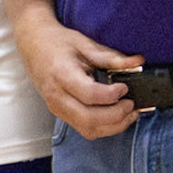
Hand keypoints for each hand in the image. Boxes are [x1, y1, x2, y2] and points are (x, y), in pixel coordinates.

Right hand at [12, 14, 143, 139]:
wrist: (33, 45)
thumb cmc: (58, 43)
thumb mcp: (85, 44)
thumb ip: (112, 57)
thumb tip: (138, 62)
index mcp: (61, 75)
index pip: (89, 94)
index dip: (111, 95)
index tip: (125, 88)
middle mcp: (56, 96)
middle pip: (88, 119)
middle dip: (116, 116)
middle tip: (131, 104)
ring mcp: (56, 108)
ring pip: (87, 129)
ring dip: (113, 126)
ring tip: (130, 113)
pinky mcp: (60, 114)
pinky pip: (84, 129)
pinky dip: (104, 127)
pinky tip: (117, 117)